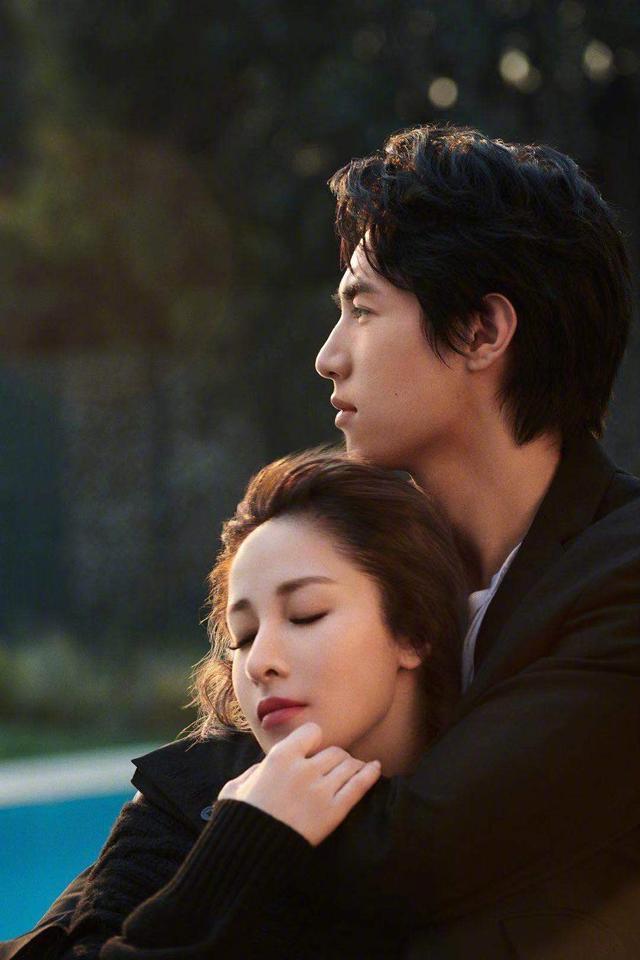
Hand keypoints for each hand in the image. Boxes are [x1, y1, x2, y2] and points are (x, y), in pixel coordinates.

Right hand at [217, 722, 381, 845]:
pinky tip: (376, 768)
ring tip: (354, 768)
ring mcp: (321, 791)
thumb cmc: (241, 819)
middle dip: (336, 757)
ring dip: (352, 765)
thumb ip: (253, 772)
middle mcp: (304, 769)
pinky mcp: (334, 813)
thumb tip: (263, 768)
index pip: (312, 732)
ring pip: (349, 765)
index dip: (313, 740)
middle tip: (335, 766)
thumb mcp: (236, 787)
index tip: (313, 748)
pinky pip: (358, 786)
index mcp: (280, 757)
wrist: (251, 855)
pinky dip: (370, 774)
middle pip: (335, 751)